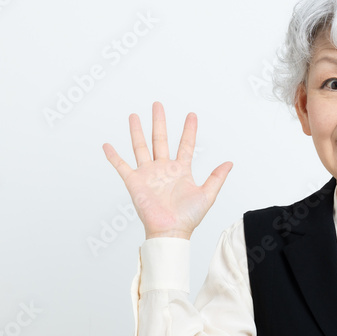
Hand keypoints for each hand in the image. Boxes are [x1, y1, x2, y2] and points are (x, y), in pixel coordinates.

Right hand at [102, 101, 231, 238]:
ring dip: (137, 131)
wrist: (171, 231)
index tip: (192, 115)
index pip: (186, 145)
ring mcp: (148, 174)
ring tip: (134, 116)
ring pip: (141, 147)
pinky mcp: (134, 182)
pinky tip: (107, 145)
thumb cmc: (188, 217)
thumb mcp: (207, 195)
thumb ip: (216, 178)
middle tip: (158, 104)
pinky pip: (121, 166)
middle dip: (159, 122)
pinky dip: (113, 156)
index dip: (189, 130)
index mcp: (181, 170)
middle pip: (160, 139)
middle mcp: (163, 169)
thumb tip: (229, 163)